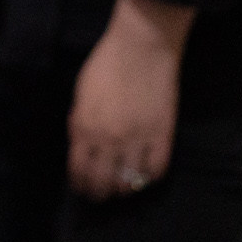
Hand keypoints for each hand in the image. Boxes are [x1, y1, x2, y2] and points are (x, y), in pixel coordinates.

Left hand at [67, 0, 192, 200]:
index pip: (79, 171)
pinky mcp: (162, 135)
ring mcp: (137, 139)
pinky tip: (145, 174)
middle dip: (100, 193)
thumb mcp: (82, 94)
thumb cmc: (106, 63)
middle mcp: (109, 139)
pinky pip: (156, 170)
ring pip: (130, 182)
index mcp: (84, 127)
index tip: (83, 188)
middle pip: (103, 182)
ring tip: (124, 188)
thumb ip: (80, 122)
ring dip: (125, 189)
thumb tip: (82, 146)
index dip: (80, 184)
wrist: (141, 46)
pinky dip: (150, 177)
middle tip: (103, 195)